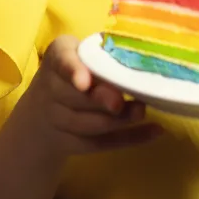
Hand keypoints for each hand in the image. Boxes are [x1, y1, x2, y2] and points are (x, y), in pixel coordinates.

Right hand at [20, 35, 163, 157]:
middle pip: (75, 97)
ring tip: (141, 111)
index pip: (62, 60)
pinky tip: (154, 131)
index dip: (73, 71)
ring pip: (86, 124)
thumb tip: (140, 67)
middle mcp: (49, 87)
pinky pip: (99, 143)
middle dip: (101, 100)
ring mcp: (56, 118)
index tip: (85, 83)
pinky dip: (129, 138)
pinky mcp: (70, 142)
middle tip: (122, 101)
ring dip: (117, 120)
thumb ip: (106, 58)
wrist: (43, 110)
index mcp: (58, 55)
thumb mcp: (84, 54)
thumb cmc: (78, 69)